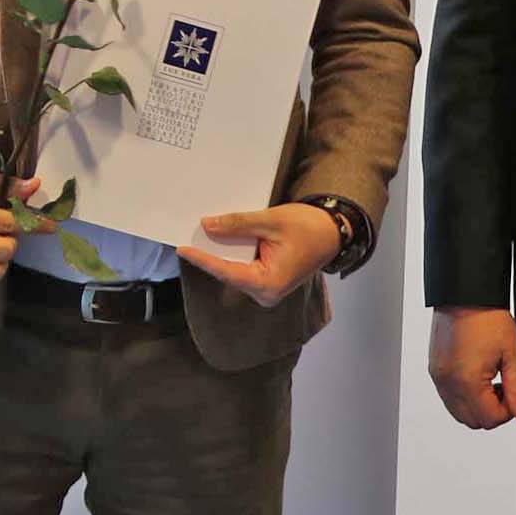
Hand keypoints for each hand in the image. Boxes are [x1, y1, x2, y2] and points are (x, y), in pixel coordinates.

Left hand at [177, 204, 338, 307]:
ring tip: (199, 235)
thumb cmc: (308, 227)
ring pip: (235, 270)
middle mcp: (266, 293)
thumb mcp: (271, 221)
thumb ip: (238, 225)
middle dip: (210, 254)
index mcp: (268, 284)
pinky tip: (220, 239)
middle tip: (186, 236)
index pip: (227, 271)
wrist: (332, 232)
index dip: (203, 259)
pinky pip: (243, 268)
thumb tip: (208, 226)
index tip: (182, 249)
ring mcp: (266, 290)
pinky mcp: (267, 282)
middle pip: (229, 272)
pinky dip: (233, 254)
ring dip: (221, 253)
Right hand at [429, 307, 515, 429]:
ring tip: (488, 381)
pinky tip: (475, 375)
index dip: (507, 412)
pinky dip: (462, 395)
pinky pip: (448, 397)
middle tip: (502, 388)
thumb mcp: (512, 355)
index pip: (489, 419)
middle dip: (491, 411)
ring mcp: (438, 376)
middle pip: (472, 421)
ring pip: (458, 412)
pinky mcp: (434, 369)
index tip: (512, 393)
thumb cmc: (488, 318)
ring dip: (476, 405)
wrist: (465, 294)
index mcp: (468, 381)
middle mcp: (448, 382)